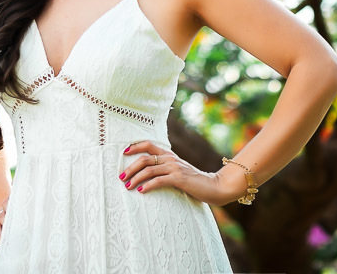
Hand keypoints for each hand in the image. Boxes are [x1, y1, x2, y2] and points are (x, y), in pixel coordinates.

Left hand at [120, 140, 245, 206]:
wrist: (215, 186)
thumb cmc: (195, 181)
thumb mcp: (178, 170)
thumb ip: (166, 168)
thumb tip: (148, 173)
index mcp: (169, 155)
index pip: (148, 144)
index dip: (134, 147)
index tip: (123, 153)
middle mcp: (170, 159)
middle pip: (144, 159)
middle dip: (130, 168)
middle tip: (121, 177)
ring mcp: (175, 167)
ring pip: (149, 170)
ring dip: (135, 178)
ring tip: (128, 186)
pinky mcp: (179, 178)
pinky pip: (159, 180)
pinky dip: (148, 185)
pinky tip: (142, 191)